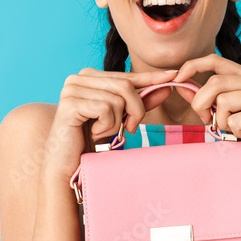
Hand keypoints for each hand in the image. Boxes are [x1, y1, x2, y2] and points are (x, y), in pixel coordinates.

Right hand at [42, 67, 179, 181]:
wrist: (67, 165)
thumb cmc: (91, 141)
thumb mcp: (121, 119)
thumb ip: (140, 102)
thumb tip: (167, 85)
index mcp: (90, 76)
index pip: (126, 75)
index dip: (150, 78)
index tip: (173, 75)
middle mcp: (79, 77)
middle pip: (126, 85)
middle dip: (136, 109)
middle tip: (129, 129)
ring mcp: (72, 89)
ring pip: (118, 98)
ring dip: (117, 122)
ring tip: (102, 132)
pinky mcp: (70, 103)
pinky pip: (106, 109)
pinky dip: (107, 126)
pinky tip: (93, 133)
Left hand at [172, 54, 240, 181]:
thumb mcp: (226, 113)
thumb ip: (207, 97)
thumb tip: (180, 83)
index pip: (217, 61)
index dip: (194, 66)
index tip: (178, 78)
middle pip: (216, 83)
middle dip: (201, 104)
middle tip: (208, 120)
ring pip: (223, 102)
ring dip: (223, 122)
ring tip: (237, 130)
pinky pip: (234, 121)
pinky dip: (235, 133)